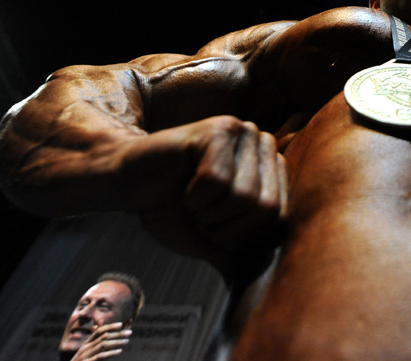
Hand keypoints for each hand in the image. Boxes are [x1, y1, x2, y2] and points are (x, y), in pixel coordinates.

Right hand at [71, 322, 130, 359]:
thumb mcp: (87, 351)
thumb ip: (95, 339)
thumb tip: (100, 323)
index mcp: (86, 344)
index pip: (99, 331)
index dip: (110, 326)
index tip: (122, 324)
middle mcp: (86, 348)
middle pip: (103, 337)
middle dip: (118, 334)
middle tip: (130, 333)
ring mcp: (86, 355)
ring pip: (103, 345)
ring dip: (116, 342)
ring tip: (127, 341)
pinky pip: (100, 356)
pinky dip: (110, 353)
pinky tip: (119, 351)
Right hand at [126, 116, 287, 262]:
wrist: (128, 182)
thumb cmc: (172, 211)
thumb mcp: (211, 242)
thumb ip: (240, 256)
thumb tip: (258, 282)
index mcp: (275, 172)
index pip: (281, 221)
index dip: (244, 239)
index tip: (217, 230)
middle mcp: (266, 147)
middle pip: (267, 209)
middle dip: (226, 228)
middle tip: (201, 215)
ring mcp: (245, 133)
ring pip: (244, 196)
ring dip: (208, 212)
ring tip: (193, 200)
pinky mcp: (219, 129)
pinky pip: (216, 179)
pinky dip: (194, 196)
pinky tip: (184, 185)